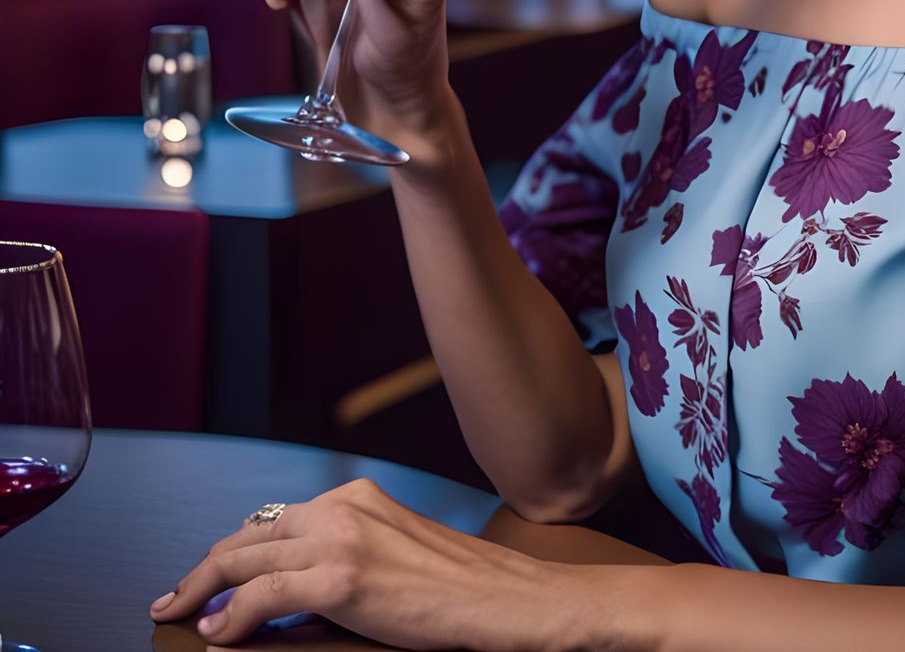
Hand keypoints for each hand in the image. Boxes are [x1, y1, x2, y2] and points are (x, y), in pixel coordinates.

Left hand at [148, 479, 597, 650]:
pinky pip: (262, 596)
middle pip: (248, 536)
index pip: (273, 520)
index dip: (232, 551)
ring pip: (245, 559)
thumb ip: (345, 553)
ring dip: (203, 590)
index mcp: (357, 496)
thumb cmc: (456, 585)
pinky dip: (231, 616)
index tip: (208, 575)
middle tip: (176, 598)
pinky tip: (218, 635)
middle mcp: (344, 506)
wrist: (501, 597)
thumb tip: (290, 588)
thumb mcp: (394, 551)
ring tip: (181, 613)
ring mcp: (341, 538)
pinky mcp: (342, 577)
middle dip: (203, 570)